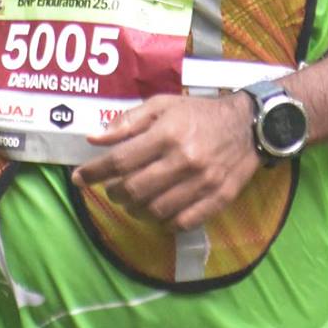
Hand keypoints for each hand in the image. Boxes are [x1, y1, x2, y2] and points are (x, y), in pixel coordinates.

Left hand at [73, 92, 257, 229]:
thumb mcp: (163, 105)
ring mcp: (202, 183)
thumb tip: (94, 138)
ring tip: (132, 201)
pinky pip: (182, 222)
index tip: (78, 178)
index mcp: (168, 133)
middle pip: (135, 189)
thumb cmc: (199, 113)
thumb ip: (127, 121)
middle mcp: (184, 160)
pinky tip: (157, 211)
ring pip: (155, 210)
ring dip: (135, 209)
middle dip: (114, 193)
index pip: (120, 160)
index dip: (94, 172)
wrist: (249, 126)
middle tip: (111, 189)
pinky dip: (163, 222)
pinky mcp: (218, 199)